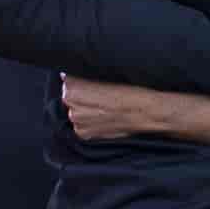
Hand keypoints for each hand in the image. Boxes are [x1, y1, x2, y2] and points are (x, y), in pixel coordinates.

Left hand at [59, 77, 173, 144]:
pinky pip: (81, 126)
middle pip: (69, 97)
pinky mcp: (83, 133)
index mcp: (74, 86)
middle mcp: (71, 103)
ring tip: (104, 108)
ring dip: (84, 110)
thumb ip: (82, 77)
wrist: (144, 111)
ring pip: (75, 112)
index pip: (67, 81)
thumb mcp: (105, 75)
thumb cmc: (128, 91)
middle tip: (100, 97)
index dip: (80, 82)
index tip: (92, 84)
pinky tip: (104, 118)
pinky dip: (89, 123)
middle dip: (81, 96)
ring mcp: (76, 120)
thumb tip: (65, 76)